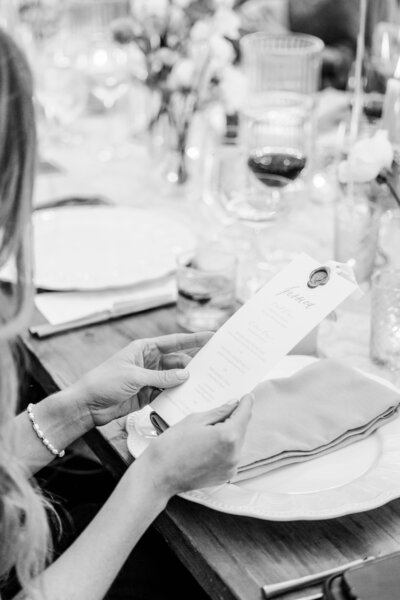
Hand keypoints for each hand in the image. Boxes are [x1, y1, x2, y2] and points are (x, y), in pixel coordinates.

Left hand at [72, 332, 212, 426]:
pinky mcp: (147, 394)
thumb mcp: (135, 376)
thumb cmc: (105, 382)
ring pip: (174, 378)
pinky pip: (167, 392)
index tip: (212, 337)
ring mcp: (149, 378)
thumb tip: (186, 375)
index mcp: (145, 348)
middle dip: (194, 364)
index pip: (175, 341)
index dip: (194, 339)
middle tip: (214, 366)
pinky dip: (176, 395)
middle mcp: (149, 361)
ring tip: (206, 383)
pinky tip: (189, 397)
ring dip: (186, 381)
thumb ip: (162, 377)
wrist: (87, 404)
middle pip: (178, 361)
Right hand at [142, 395, 252, 496]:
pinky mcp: (226, 476)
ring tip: (212, 428)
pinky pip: (231, 455)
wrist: (159, 475)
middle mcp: (234, 453)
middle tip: (225, 408)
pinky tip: (209, 443)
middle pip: (242, 428)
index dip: (246, 402)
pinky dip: (225, 447)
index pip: (244, 413)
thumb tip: (233, 404)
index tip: (247, 396)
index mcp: (228, 435)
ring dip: (230, 433)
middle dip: (235, 417)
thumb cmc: (172, 446)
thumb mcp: (194, 420)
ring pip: (237, 442)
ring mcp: (231, 467)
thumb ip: (219, 412)